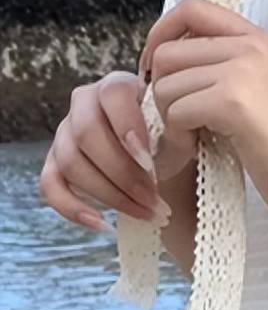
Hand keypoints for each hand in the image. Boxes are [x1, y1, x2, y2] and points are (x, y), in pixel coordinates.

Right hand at [39, 71, 173, 236]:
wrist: (153, 152)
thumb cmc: (165, 134)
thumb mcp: (174, 126)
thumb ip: (172, 129)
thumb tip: (165, 145)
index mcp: (116, 85)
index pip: (113, 95)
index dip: (128, 127)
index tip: (150, 159)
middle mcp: (83, 104)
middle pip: (87, 134)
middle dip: (122, 173)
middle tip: (153, 198)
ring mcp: (63, 134)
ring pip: (71, 163)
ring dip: (108, 195)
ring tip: (143, 212)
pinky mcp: (52, 163)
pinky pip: (50, 187)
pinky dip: (73, 209)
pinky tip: (102, 224)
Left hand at [138, 0, 267, 227]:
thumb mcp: (253, 85)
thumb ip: (218, 64)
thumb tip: (161, 58)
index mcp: (254, 36)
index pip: (191, 7)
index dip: (161, 33)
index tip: (157, 70)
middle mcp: (249, 44)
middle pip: (168, 51)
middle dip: (161, 90)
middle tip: (179, 119)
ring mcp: (243, 70)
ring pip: (166, 84)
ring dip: (168, 119)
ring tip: (192, 137)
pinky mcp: (233, 101)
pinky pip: (176, 112)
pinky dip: (176, 138)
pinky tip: (196, 149)